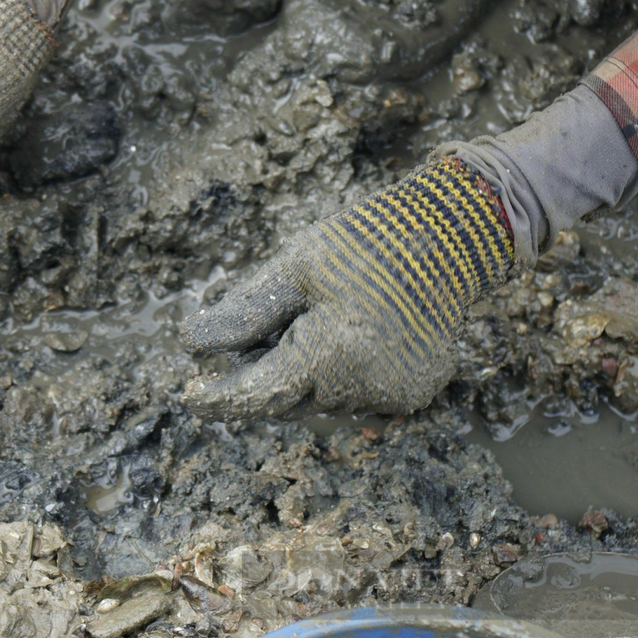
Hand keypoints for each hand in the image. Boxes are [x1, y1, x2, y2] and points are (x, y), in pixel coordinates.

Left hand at [180, 158, 514, 418]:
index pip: (258, 395)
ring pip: (320, 401)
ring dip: (301, 374)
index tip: (186, 395)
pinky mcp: (413, 394)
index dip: (218, 399)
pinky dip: (336, 374)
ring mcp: (393, 396)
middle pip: (287, 400)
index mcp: (331, 355)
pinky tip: (345, 333)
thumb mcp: (293, 267)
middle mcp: (364, 388)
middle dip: (263, 374)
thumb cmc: (364, 244)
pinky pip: (355, 396)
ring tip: (312, 321)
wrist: (451, 236)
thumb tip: (190, 345)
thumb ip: (243, 313)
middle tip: (257, 334)